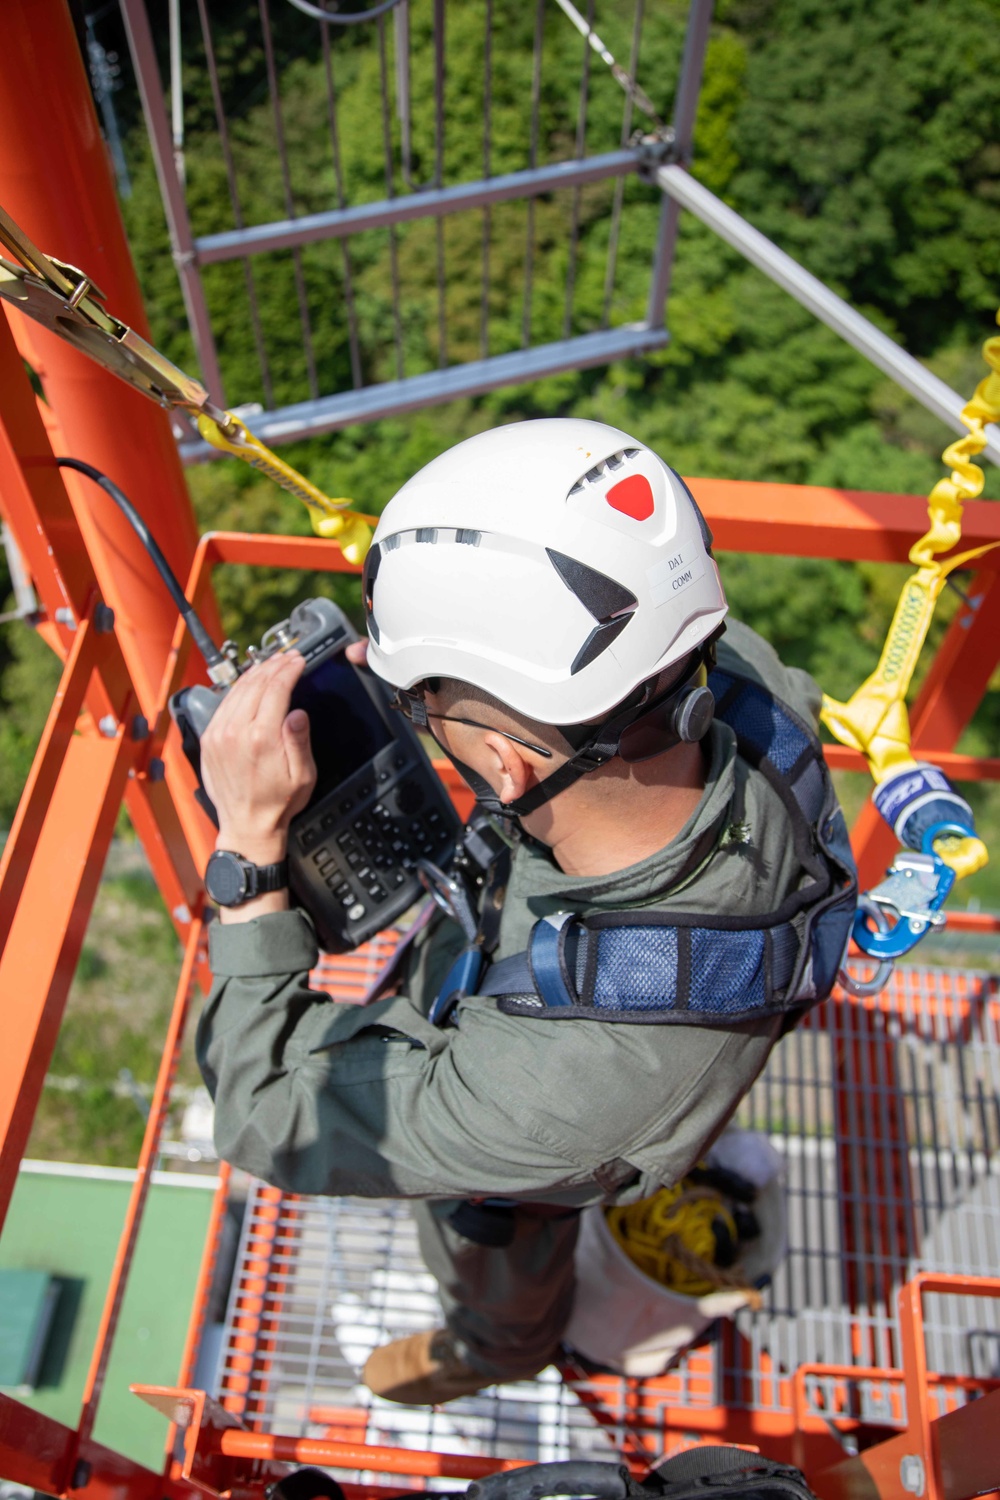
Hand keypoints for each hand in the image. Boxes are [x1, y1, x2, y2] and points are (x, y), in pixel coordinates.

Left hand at [200, 650, 316, 870]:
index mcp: (261, 738)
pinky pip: (223, 704)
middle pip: (255, 684)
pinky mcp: (209, 739)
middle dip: (274, 666)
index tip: (299, 660)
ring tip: (271, 664)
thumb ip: (299, 741)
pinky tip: (249, 683)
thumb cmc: (277, 803)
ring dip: (255, 672)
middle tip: (288, 657)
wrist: (247, 826)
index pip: (276, 689)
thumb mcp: (303, 775)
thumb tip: (297, 712)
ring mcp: (218, 734)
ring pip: (237, 690)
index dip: (289, 669)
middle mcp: (235, 732)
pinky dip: (238, 688)